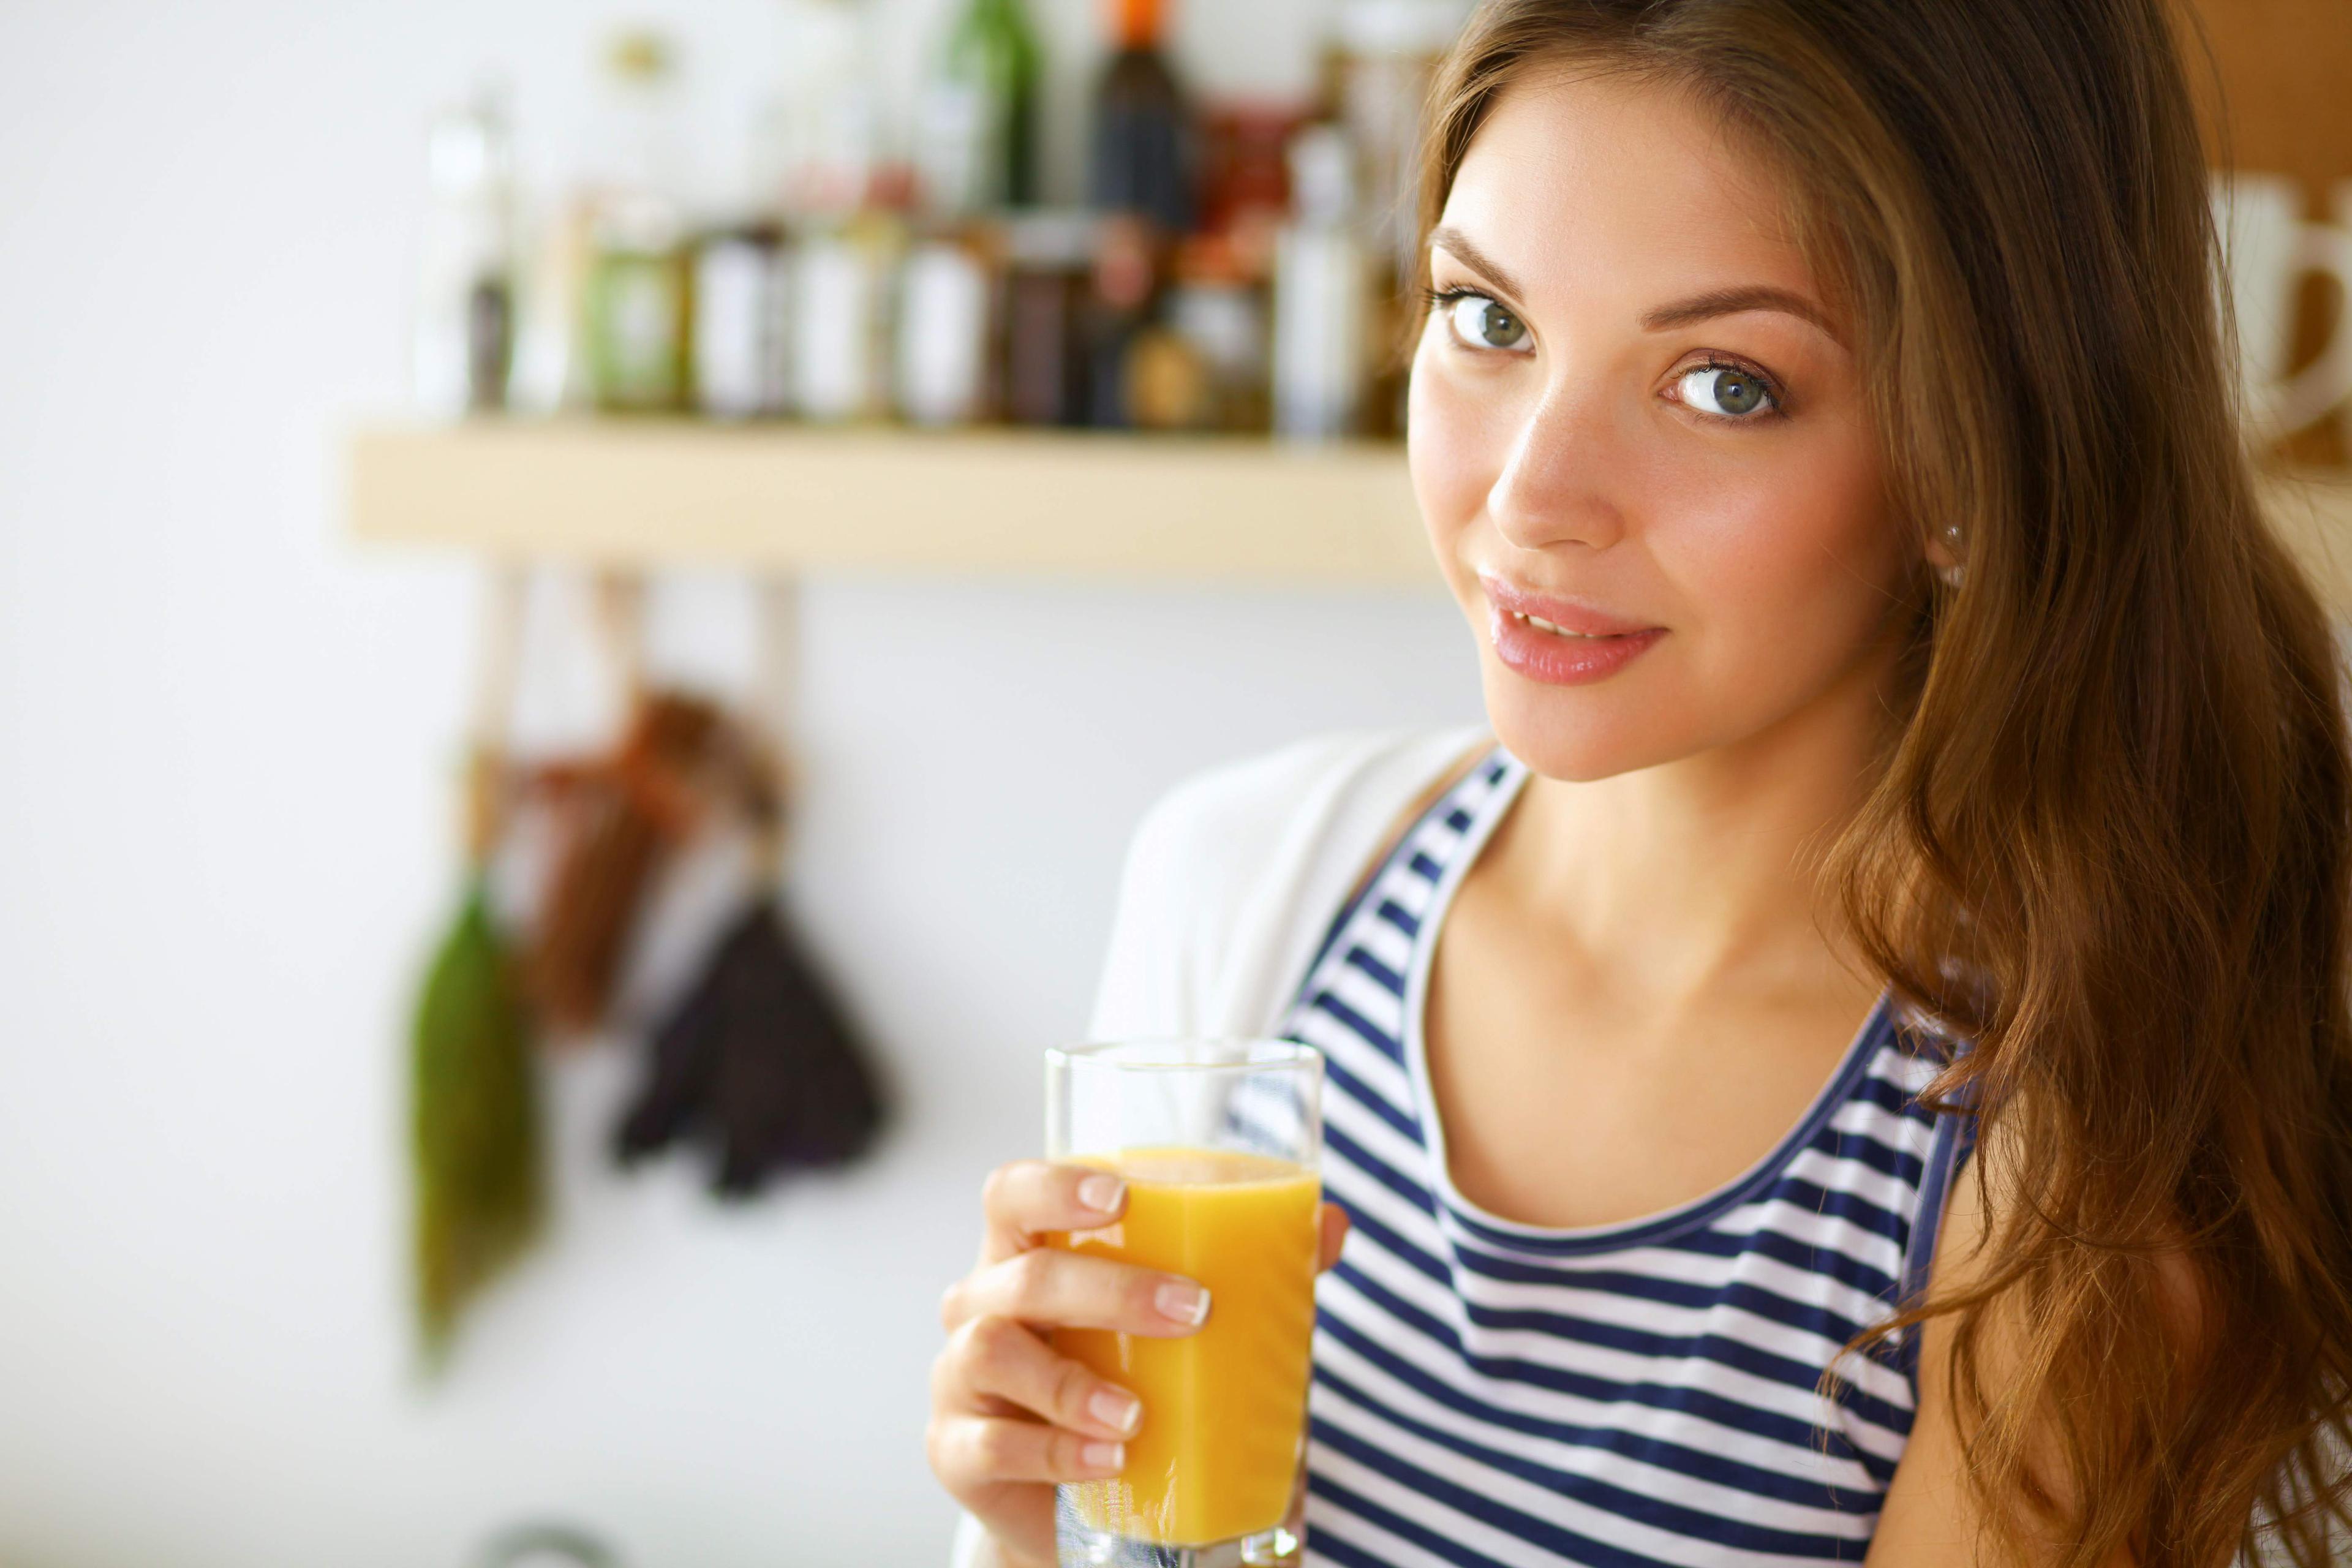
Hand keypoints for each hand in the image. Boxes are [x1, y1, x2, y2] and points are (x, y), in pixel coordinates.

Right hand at [927, 1159, 1349, 1567]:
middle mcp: (982, 1304)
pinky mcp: (958, 1452)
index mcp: (1027, 1252)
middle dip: (1109, 1288)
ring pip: (992, 1351)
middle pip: (1022, 1274)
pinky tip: (1109, 1458)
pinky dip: (1054, 1451)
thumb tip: (1329, 1224)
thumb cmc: (1123, 1374)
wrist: (1081, 1490)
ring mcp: (961, 1380)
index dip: (1055, 1184)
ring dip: (1070, 1383)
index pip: (1012, 1193)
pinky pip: (990, 1446)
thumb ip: (1248, 1270)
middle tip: (1191, 1309)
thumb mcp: (1176, 1322)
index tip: (1123, 1195)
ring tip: (1137, 1413)